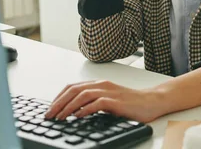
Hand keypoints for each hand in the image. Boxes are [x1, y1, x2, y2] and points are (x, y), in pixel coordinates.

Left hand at [43, 80, 165, 123]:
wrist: (152, 101)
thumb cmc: (131, 103)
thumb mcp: (108, 101)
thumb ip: (93, 103)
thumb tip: (74, 112)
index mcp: (99, 83)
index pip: (72, 87)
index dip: (58, 97)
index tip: (49, 109)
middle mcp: (102, 84)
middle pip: (74, 90)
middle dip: (58, 103)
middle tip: (48, 115)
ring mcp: (109, 91)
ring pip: (82, 95)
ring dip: (68, 107)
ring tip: (59, 117)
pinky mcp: (116, 101)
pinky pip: (96, 103)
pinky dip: (84, 110)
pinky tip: (77, 116)